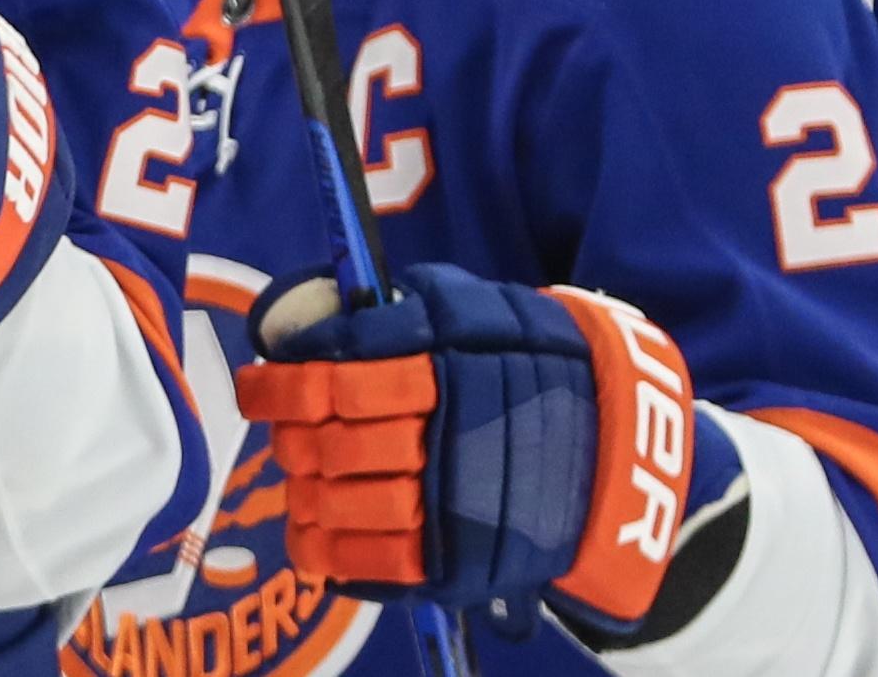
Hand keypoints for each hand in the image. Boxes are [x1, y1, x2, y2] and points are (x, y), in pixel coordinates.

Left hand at [231, 262, 697, 632]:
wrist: (618, 451)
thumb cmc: (538, 368)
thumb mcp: (482, 314)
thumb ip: (403, 315)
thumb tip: (314, 325)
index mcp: (447, 367)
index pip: (336, 377)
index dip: (281, 383)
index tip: (258, 383)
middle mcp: (444, 434)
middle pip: (329, 439)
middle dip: (289, 433)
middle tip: (279, 425)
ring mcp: (449, 503)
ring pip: (337, 501)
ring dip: (301, 489)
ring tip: (297, 476)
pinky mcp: (454, 559)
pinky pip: (367, 562)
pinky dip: (325, 550)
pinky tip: (311, 532)